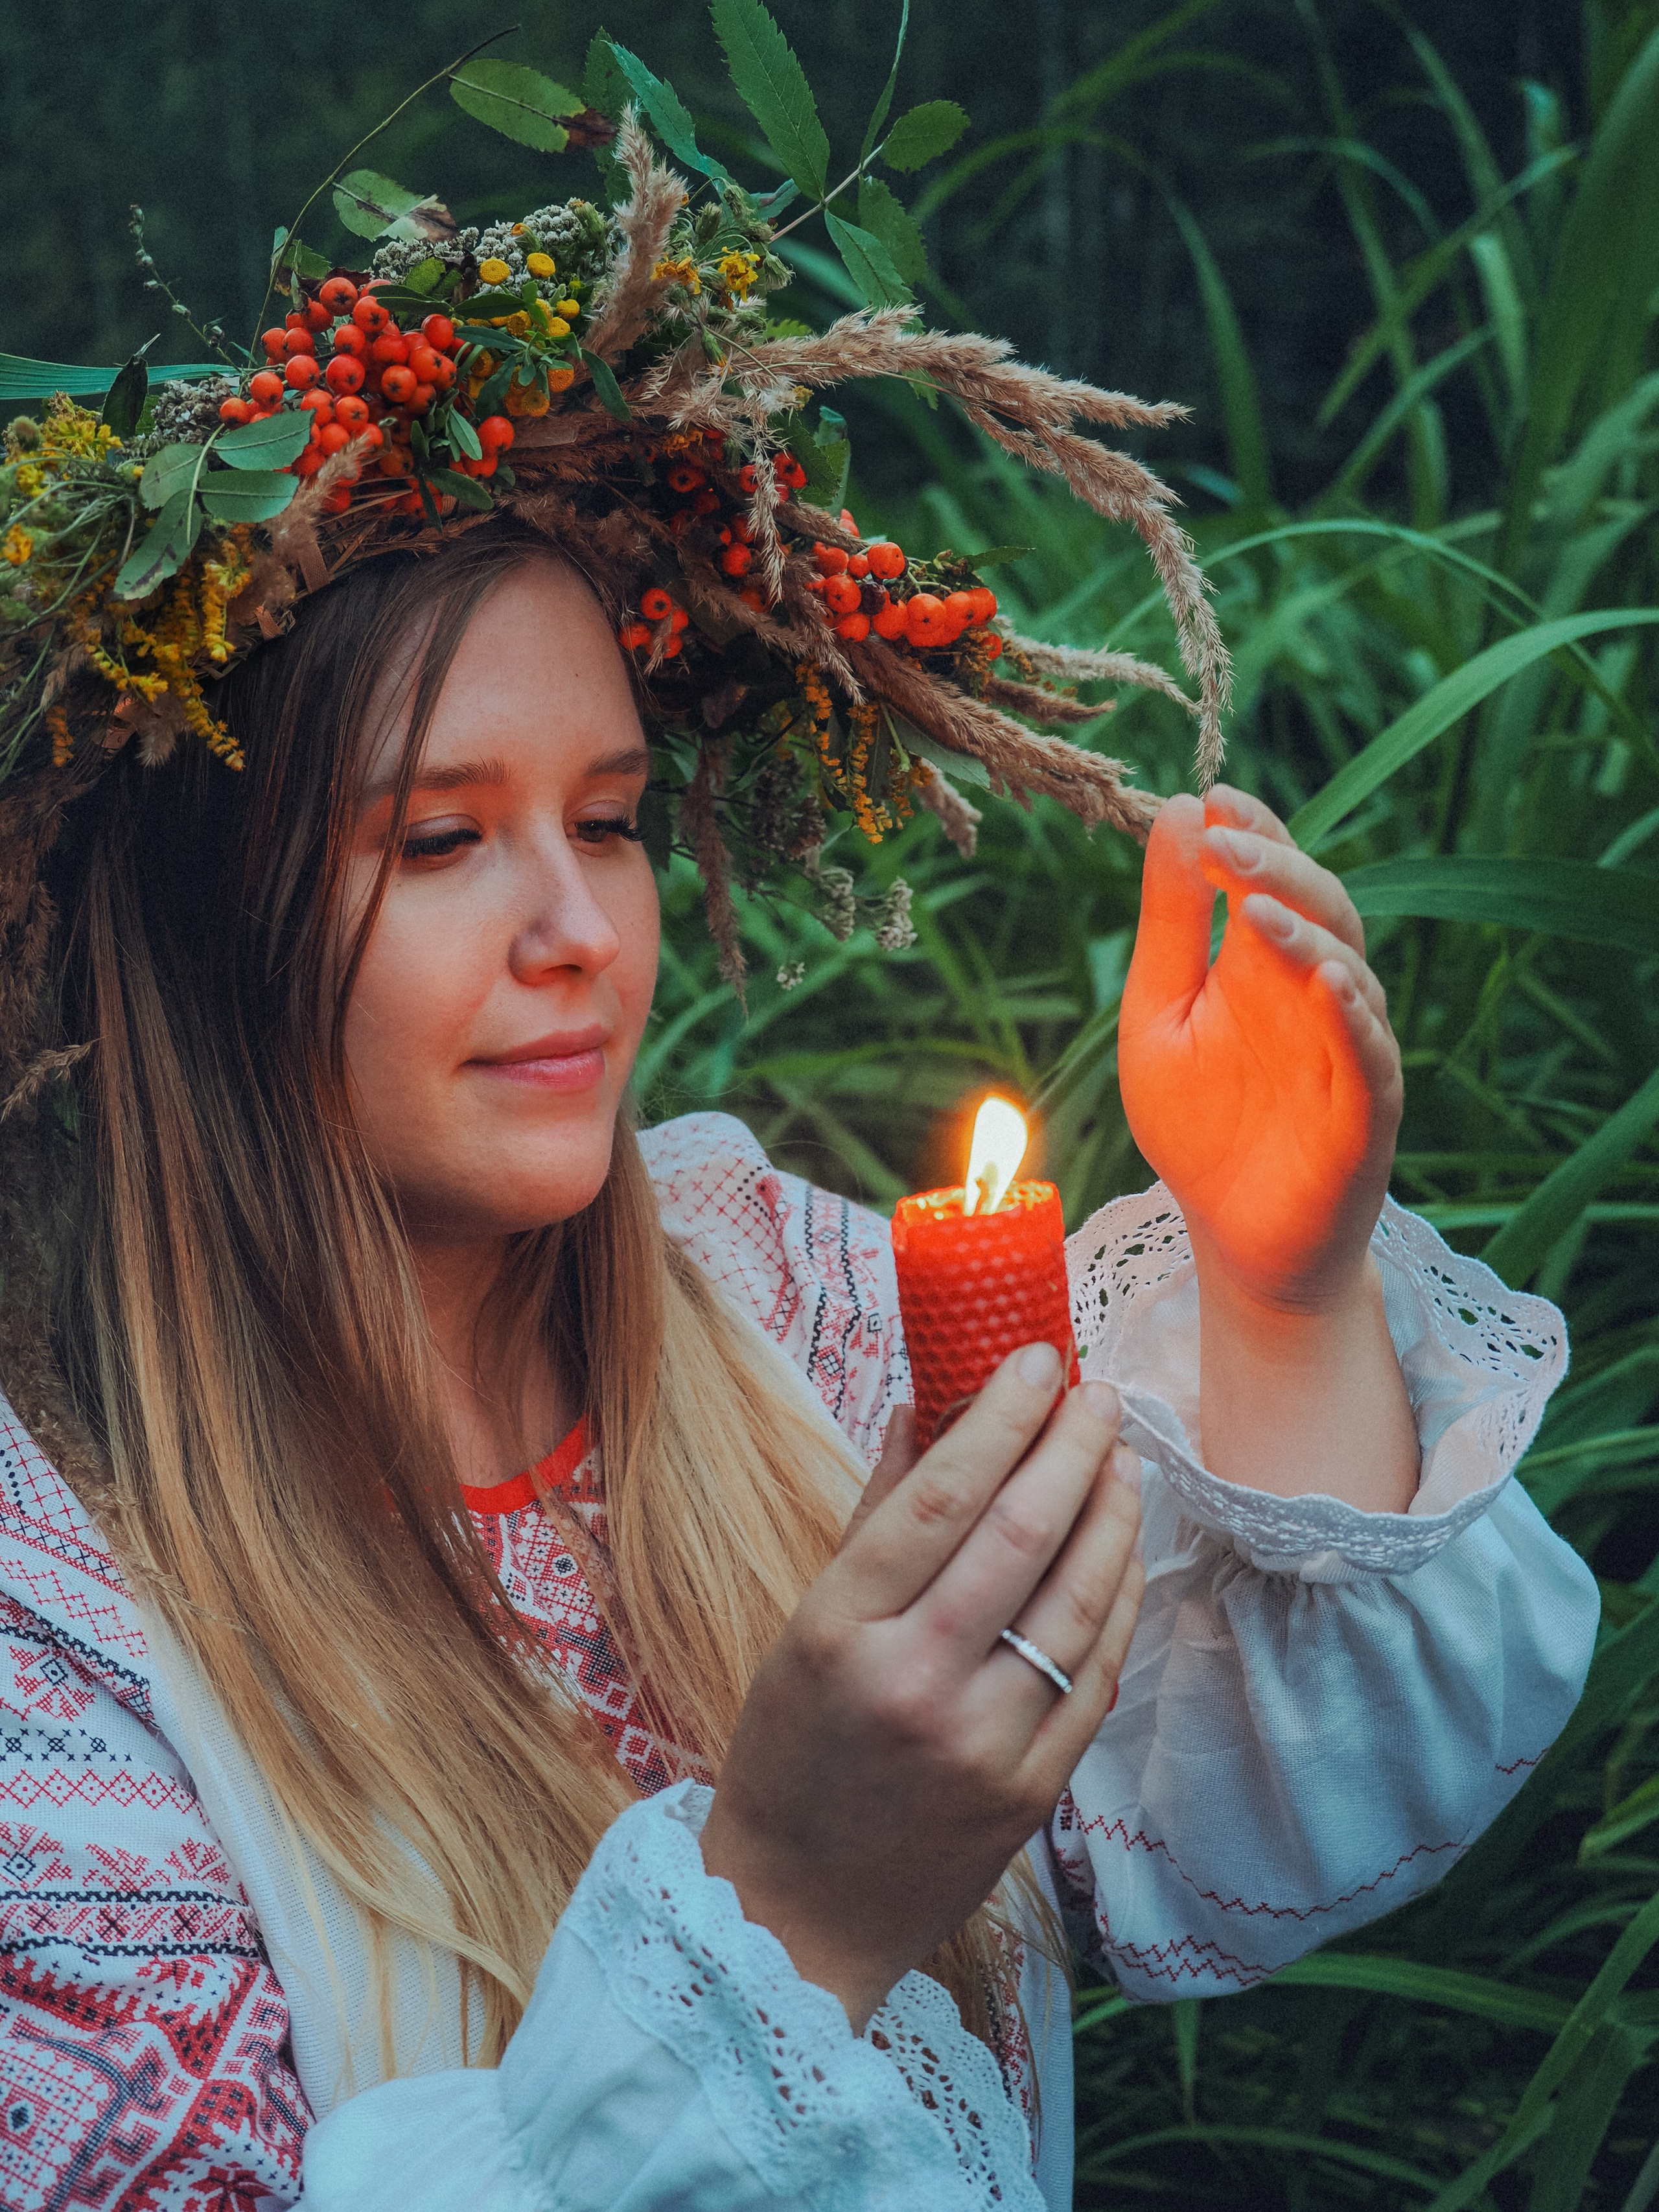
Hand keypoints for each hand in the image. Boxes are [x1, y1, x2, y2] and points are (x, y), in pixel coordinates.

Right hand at [699, 1345, 1143, 2032]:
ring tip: (1122, 1457)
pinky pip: (1099, 1671)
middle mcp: (915, 1681)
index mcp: (842, 1629)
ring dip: (1113, 1513)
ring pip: (1078, 1599)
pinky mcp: (1034, 1791)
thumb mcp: (806, 1623)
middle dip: (1074, 1447)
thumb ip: (875, 1512)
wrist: (802, 1910)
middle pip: (1022, 1533)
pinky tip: (1123, 1548)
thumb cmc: (793, 1748)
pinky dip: (1121, 1597)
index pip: (942, 1495)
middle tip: (1099, 1394)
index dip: (1002, 1415)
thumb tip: (927, 1400)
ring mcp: (983, 1742)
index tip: (1040, 1359)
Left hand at [1119, 785, 1402, 1312]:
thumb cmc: (1198, 1122)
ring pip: (1349, 974)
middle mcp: (1316, 995)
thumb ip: (1170, 922)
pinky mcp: (1365, 1113)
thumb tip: (1175, 811)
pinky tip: (1330, 983)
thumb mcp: (1158, 1011)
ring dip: (1307, 935)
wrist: (1231, 1233)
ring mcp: (1348, 1050)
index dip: (1254, 834)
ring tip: (1259, 908)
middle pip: (1319, 909)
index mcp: (1264, 964)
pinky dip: (1353, 1018)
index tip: (1215, 798)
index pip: (1272, 877)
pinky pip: (1370, 1056)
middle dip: (1273, 870)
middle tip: (1224, 842)